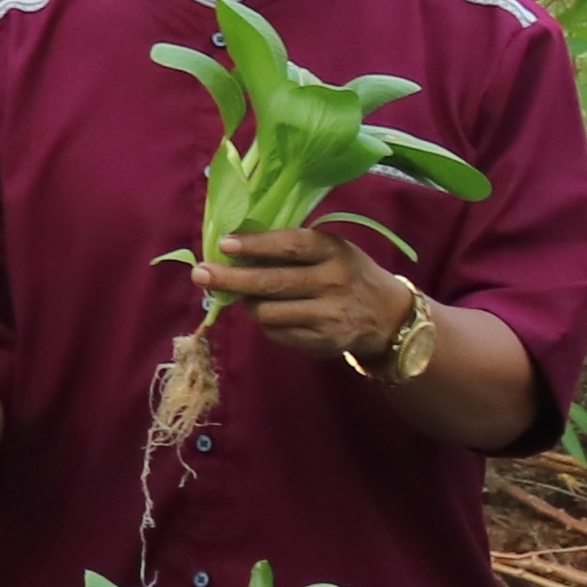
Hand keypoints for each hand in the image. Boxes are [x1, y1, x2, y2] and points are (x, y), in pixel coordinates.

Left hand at [203, 221, 418, 364]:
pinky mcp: (321, 342)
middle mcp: (333, 283)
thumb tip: (234, 247)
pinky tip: (272, 313)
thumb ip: (293, 246)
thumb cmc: (346, 272)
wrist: (387, 315)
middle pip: (271, 283)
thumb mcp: (332, 249)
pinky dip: (265, 322)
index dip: (255, 245)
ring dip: (247, 303)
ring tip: (247, 295)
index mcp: (334, 252)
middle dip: (230, 279)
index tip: (224, 244)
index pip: (291, 246)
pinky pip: (275, 333)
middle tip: (200, 274)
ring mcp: (327, 316)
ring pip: (266, 312)